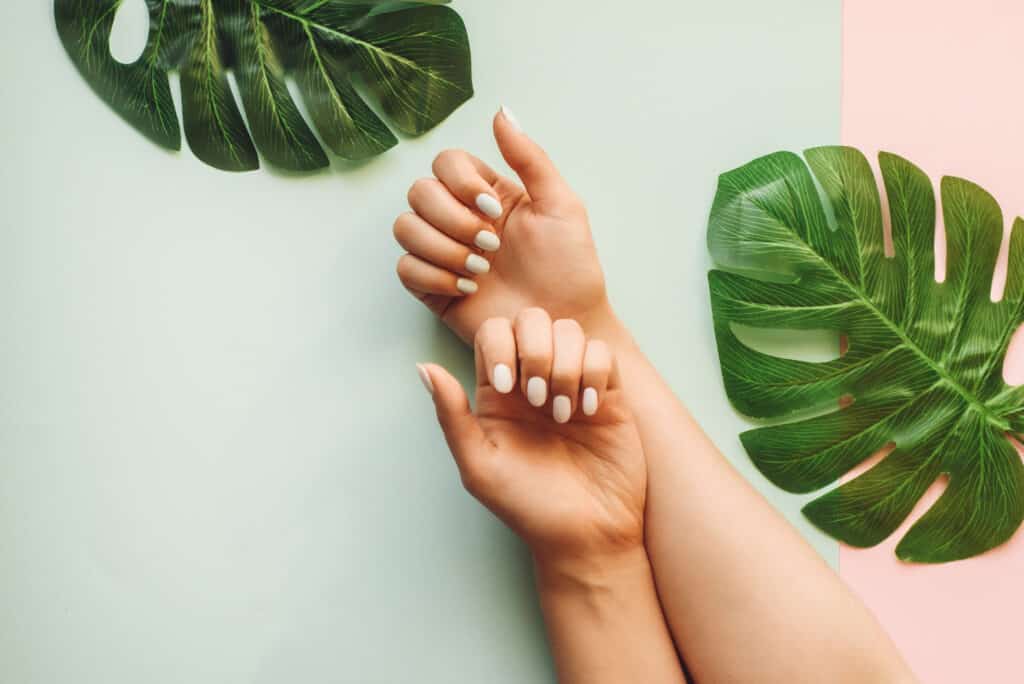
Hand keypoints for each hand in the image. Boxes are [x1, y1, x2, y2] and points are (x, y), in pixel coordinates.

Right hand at [394, 108, 611, 343]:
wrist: (565, 324)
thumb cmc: (571, 268)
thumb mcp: (561, 205)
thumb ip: (530, 157)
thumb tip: (500, 111)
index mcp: (487, 193)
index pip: (446, 162)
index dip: (460, 182)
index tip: (494, 210)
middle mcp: (459, 218)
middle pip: (419, 192)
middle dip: (453, 220)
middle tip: (491, 247)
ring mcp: (443, 252)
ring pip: (405, 227)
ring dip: (442, 248)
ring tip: (480, 272)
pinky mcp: (433, 288)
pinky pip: (405, 269)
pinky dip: (433, 276)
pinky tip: (467, 289)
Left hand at [417, 308, 644, 569]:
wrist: (586, 535)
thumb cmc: (527, 507)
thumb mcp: (479, 466)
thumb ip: (451, 415)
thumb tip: (423, 367)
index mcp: (498, 390)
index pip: (494, 333)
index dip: (502, 347)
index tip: (511, 390)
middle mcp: (533, 377)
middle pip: (532, 319)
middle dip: (536, 351)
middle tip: (539, 400)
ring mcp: (572, 382)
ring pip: (569, 330)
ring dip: (566, 366)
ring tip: (567, 414)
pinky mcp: (608, 393)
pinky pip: (603, 353)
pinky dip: (596, 375)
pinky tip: (590, 411)